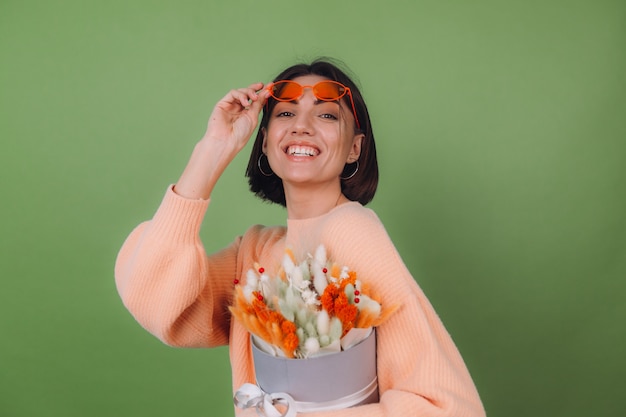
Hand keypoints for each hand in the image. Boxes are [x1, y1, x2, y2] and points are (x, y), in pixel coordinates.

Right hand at [173, 83, 269, 199]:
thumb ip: (258, 104)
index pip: (255, 101)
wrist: (226, 142)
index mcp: (247, 115)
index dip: (262, 93)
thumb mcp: (253, 117)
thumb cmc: (239, 135)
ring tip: (254, 98)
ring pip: (241, 92)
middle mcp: (239, 109)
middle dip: (255, 89)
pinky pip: (232, 93)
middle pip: (247, 94)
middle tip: (262, 86)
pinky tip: (245, 102)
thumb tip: (266, 92)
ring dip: (249, 92)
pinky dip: (241, 95)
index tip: (270, 87)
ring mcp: (230, 106)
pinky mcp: (223, 104)